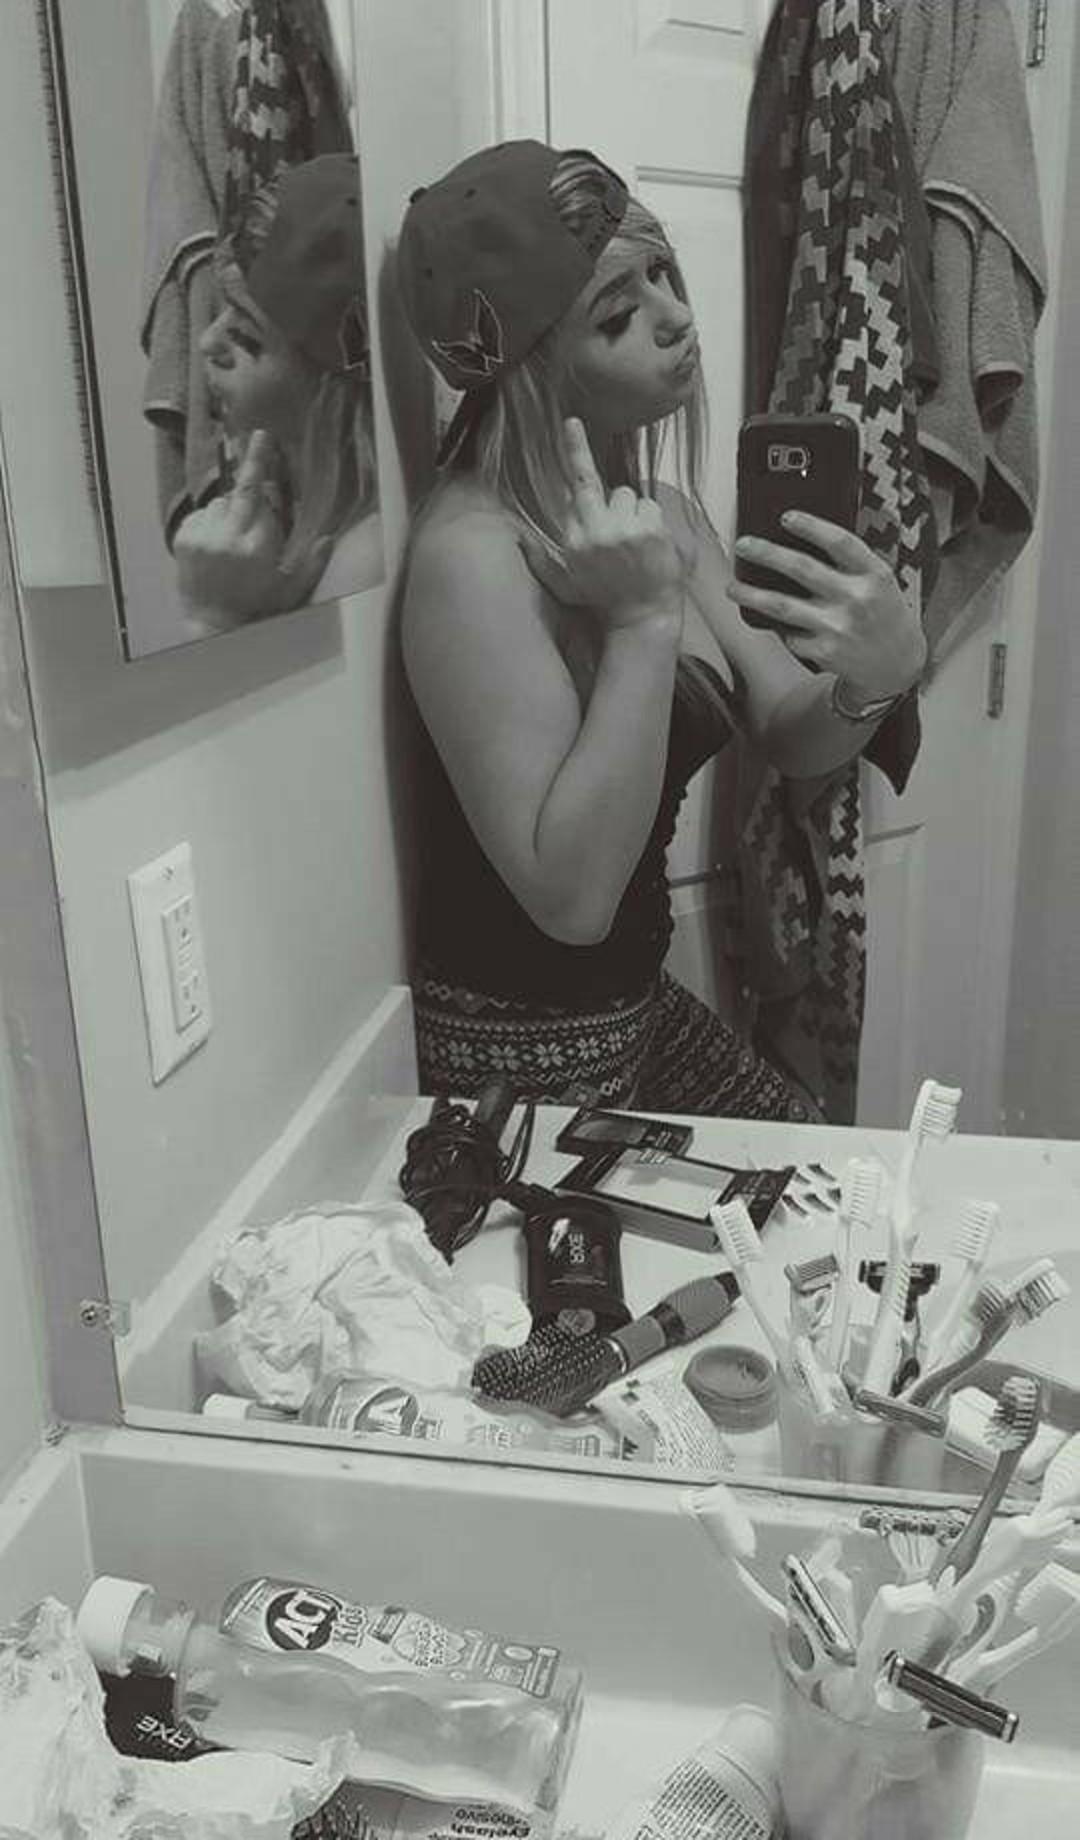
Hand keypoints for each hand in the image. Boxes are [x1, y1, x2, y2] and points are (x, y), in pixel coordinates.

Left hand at [174, 430, 331, 623]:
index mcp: (257, 549)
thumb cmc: (255, 608)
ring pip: (221, 501)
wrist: (211, 623)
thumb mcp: (291, 590)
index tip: (267, 444)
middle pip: (243, 490)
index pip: (265, 503)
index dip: (269, 487)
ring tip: (235, 535)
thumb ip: (312, 565)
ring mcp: (203, 537)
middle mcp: (229, 539)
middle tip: (260, 436)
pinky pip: (201, 513)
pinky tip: (217, 540)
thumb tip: (328, 539)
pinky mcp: (184, 538)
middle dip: (254, 462)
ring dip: (231, 509)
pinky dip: (211, 519)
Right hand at [521, 418, 683, 636]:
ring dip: (632, 516)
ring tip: (635, 546)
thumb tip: (516, 539)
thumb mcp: (563, 585)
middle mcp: (595, 531)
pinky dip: (652, 523)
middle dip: (612, 505)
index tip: (572, 421)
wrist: (641, 616)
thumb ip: (540, 560)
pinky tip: (650, 547)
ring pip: (628, 497)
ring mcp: (623, 530)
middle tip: (621, 537)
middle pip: (604, 488)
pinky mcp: (648, 531)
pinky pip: (650, 508)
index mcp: (574, 539)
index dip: (576, 450)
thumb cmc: (602, 599)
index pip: (576, 486)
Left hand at [727, 512, 927, 700]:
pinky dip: (779, 626)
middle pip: (801, 569)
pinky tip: (772, 620)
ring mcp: (838, 627)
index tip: (786, 517)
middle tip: (742, 545)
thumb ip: (851, 564)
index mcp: (873, 574)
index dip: (811, 527)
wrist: (896, 665)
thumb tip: (802, 542)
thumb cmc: (883, 614)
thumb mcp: (879, 582)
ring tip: (731, 587)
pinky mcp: (824, 651)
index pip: (840, 542)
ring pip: (783, 606)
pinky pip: (790, 634)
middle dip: (766, 554)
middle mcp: (855, 599)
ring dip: (752, 595)